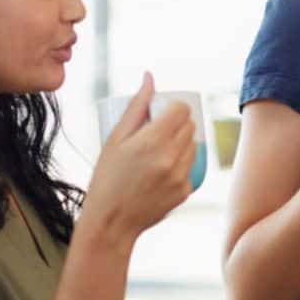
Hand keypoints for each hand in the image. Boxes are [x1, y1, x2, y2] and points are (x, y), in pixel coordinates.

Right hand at [80, 72, 195, 246]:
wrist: (110, 223)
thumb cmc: (106, 178)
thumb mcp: (115, 138)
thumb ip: (136, 105)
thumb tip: (149, 76)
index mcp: (152, 140)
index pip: (182, 109)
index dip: (174, 107)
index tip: (163, 111)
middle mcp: (171, 157)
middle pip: (190, 125)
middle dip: (178, 122)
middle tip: (160, 128)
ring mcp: (180, 176)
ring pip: (193, 145)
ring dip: (182, 141)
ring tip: (160, 149)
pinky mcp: (185, 191)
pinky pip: (191, 167)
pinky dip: (180, 163)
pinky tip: (161, 170)